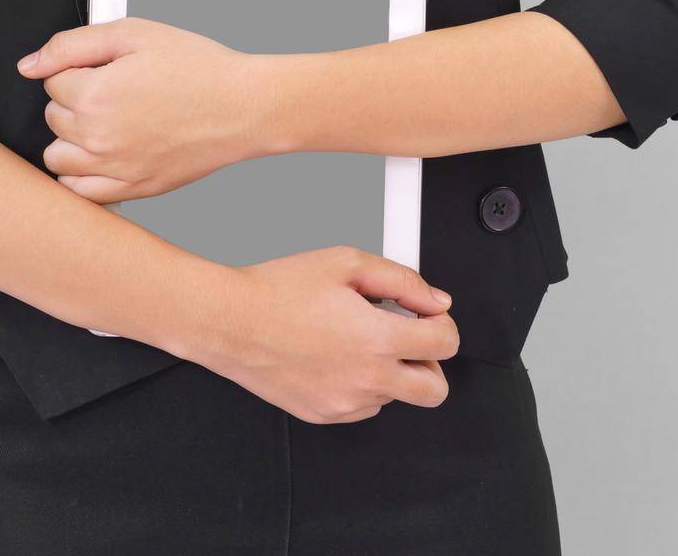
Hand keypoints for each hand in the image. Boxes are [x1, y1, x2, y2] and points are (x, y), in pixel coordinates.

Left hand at [16, 17, 261, 202]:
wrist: (244, 106)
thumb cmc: (197, 67)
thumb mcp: (134, 34)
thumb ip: (73, 44)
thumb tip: (29, 65)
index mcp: (94, 96)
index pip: (52, 81)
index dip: (78, 68)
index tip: (106, 67)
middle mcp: (97, 139)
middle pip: (52, 118)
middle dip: (74, 99)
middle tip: (114, 88)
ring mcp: (114, 170)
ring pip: (58, 158)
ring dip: (72, 138)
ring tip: (106, 121)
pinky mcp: (133, 190)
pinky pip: (81, 193)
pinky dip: (83, 175)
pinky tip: (104, 154)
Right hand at [202, 246, 458, 423]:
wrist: (231, 320)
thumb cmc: (280, 289)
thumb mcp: (346, 262)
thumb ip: (401, 280)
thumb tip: (435, 300)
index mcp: (378, 338)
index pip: (446, 344)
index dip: (442, 323)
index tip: (429, 316)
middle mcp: (367, 378)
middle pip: (436, 390)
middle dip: (430, 361)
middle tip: (407, 337)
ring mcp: (346, 403)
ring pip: (396, 397)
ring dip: (391, 370)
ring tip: (358, 338)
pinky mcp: (326, 415)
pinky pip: (364, 407)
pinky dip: (362, 385)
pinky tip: (337, 355)